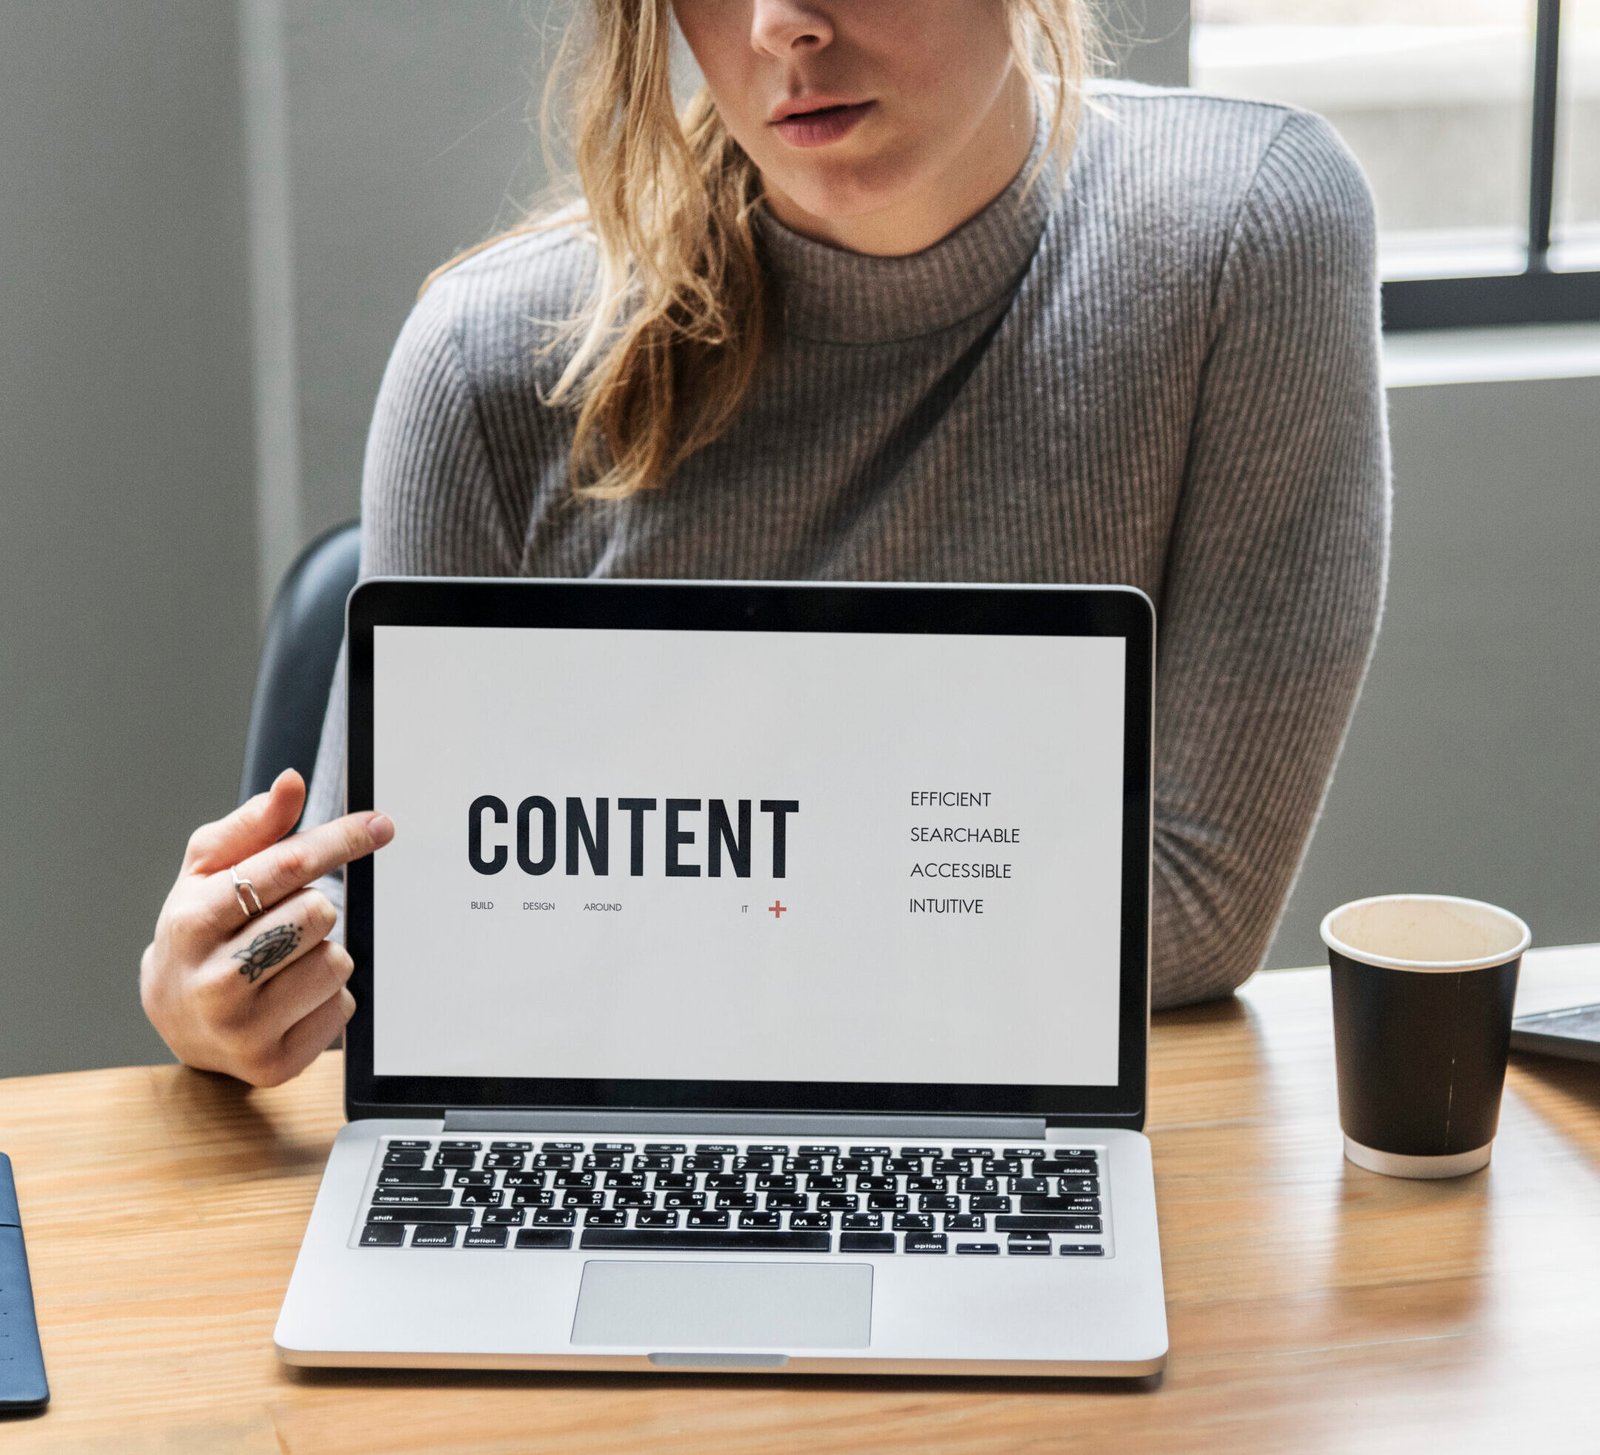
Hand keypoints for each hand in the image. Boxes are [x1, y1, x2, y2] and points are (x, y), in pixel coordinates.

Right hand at [140, 769, 394, 1086]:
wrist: (174, 1017)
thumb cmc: (199, 931)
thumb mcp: (208, 872)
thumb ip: (254, 826)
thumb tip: (292, 783)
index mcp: (191, 922)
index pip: (287, 867)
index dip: (341, 839)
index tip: (381, 825)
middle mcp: (213, 980)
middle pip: (320, 913)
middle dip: (316, 907)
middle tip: (283, 922)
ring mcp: (243, 1029)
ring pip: (337, 962)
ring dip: (323, 953)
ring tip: (282, 961)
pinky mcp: (274, 1065)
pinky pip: (343, 1008)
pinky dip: (328, 996)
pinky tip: (289, 998)